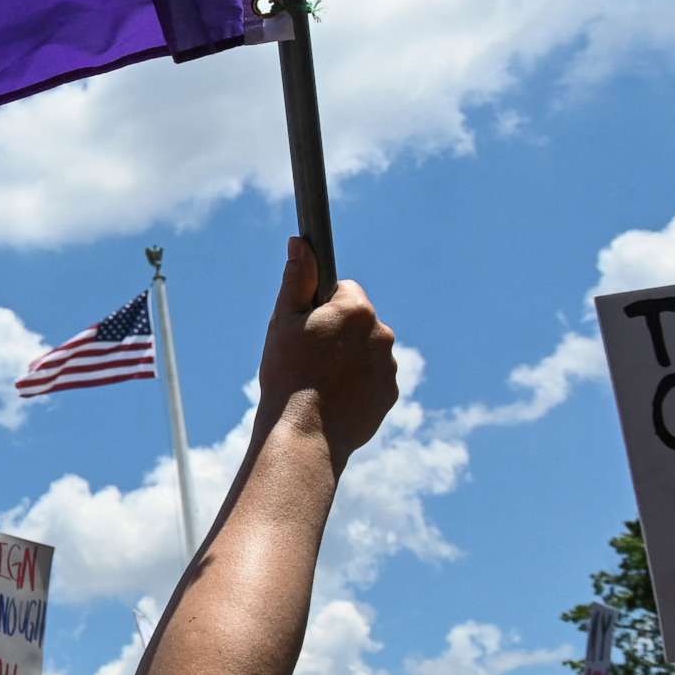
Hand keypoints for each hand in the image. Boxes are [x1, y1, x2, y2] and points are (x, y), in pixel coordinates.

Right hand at [255, 237, 397, 465]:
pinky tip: (332, 398)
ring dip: (348, 358)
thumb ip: (298, 280)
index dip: (320, 305)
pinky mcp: (390, 394)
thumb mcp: (284, 321)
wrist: (305, 432)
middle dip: (337, 332)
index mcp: (357, 310)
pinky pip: (373, 379)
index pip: (344, 290)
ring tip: (318, 381)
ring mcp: (389, 366)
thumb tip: (301, 243)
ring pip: (366, 351)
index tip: (306, 325)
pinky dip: (356, 384)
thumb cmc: (288, 373)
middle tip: (307, 355)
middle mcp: (382, 334)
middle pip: (357, 322)